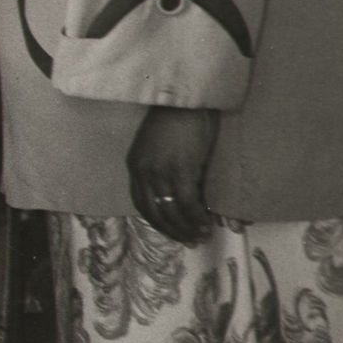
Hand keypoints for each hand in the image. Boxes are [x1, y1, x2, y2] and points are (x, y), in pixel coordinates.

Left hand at [126, 106, 219, 243]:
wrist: (187, 100)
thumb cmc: (179, 122)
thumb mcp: (164, 151)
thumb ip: (169, 174)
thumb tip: (187, 200)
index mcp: (135, 165)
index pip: (141, 203)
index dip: (158, 222)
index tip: (172, 232)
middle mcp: (142, 171)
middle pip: (154, 212)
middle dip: (173, 231)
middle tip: (190, 241)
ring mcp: (160, 171)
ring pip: (171, 211)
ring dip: (187, 228)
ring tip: (202, 235)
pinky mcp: (179, 169)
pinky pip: (187, 202)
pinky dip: (197, 217)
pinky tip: (207, 223)